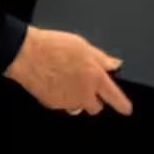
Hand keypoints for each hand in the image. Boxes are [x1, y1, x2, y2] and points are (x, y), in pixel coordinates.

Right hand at [5, 26, 132, 115]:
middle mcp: (83, 94)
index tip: (126, 108)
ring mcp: (67, 101)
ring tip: (67, 79)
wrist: (28, 55)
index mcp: (95, 77)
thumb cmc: (52, 47)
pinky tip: (55, 81)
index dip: (123, 104)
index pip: (115, 97)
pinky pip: (62, 104)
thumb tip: (115, 64)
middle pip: (96, 107)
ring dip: (77, 98)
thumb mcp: (83, 45)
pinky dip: (61, 97)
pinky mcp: (53, 105)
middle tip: (87, 86)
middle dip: (94, 100)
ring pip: (78, 106)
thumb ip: (101, 58)